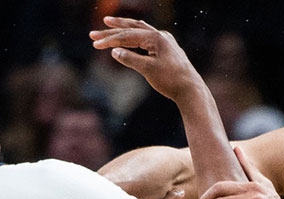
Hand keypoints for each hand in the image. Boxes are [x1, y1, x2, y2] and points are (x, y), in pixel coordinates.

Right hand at [90, 16, 204, 102]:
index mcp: (157, 38)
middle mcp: (161, 36)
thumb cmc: (171, 81)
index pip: (128, 36)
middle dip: (112, 31)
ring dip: (123, 28)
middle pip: (132, 29)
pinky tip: (126, 39)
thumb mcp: (148, 70)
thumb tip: (114, 51)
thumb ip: (130, 59)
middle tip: (93, 34)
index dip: (110, 40)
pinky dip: (133, 38)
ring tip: (108, 23)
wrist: (191, 90)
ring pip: (139, 31)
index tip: (95, 44)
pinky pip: (145, 39)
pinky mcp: (165, 49)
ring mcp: (164, 41)